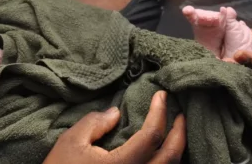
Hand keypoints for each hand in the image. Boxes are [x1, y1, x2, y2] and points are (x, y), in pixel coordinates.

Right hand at [43, 91, 185, 163]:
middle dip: (180, 132)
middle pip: (171, 156)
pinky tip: (161, 153)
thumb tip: (116, 114)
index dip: (160, 112)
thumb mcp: (72, 142)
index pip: (152, 136)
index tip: (161, 95)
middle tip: (180, 114)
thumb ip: (95, 123)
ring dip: (176, 149)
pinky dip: (165, 163)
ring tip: (175, 132)